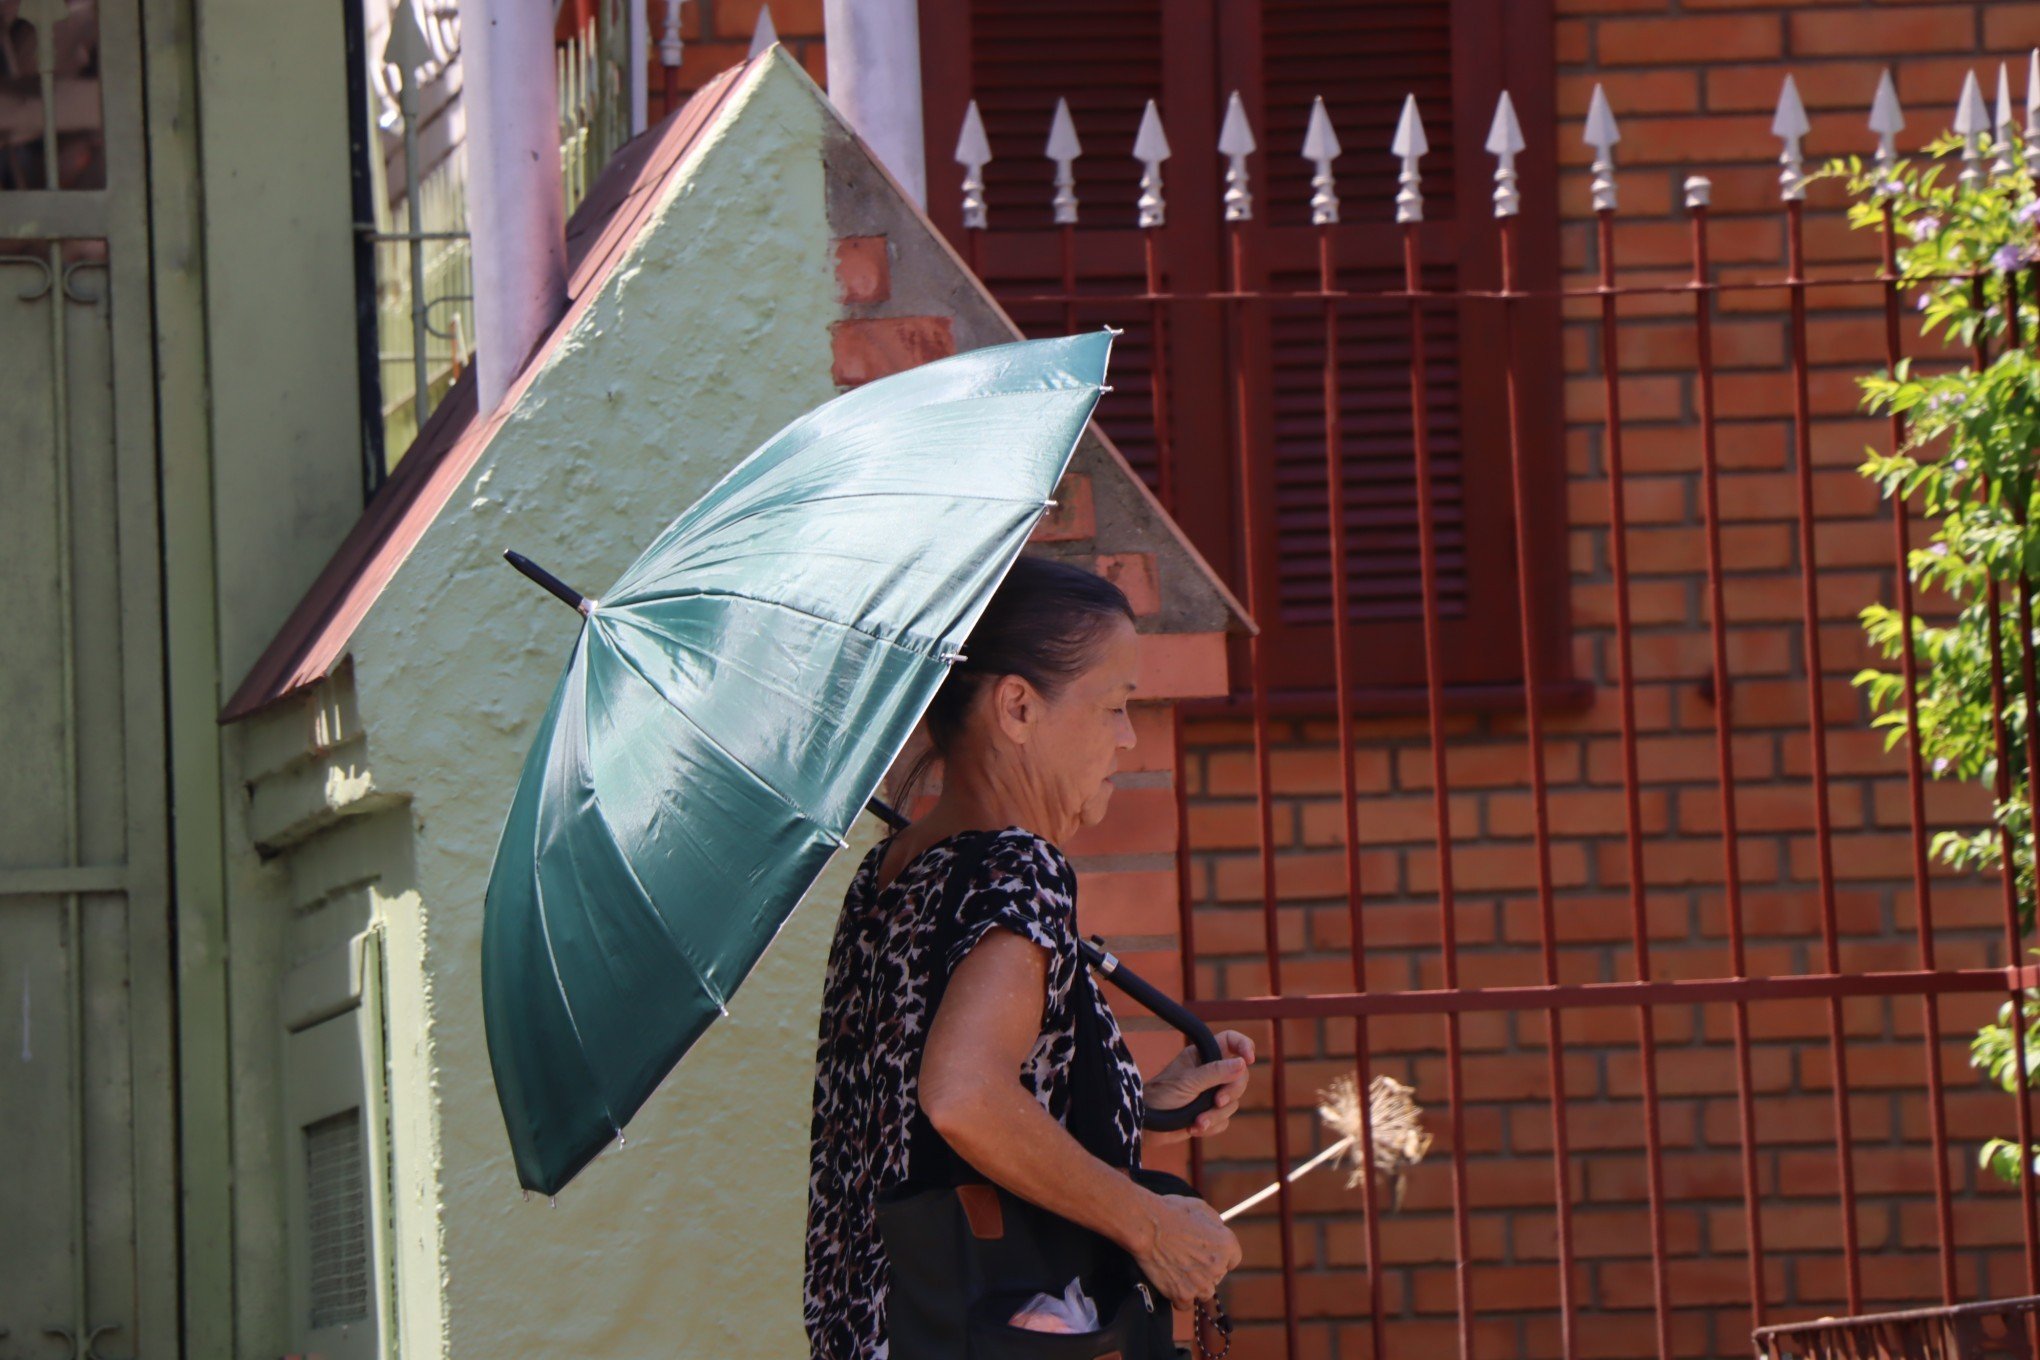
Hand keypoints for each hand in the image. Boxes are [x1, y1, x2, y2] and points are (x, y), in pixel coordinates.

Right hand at [1131, 1193, 1240, 1307]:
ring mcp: (1201, 1284)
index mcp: (1227, 1244)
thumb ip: (1215, 1224)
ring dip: (1194, 1286)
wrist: (1146, 1226)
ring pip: (1204, 1292)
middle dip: (1204, 1270)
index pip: (1233, 1260)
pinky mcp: (1183, 1295)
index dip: (1219, 1257)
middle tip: (1185, 1260)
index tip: (1207, 1256)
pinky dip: (1177, 1296)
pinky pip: (1185, 1303)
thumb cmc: (1170, 1212)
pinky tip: (1169, 1282)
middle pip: (1217, 1276)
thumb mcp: (1201, 1209)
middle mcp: (1218, 1267)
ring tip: (1177, 1271)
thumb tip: (1218, 1232)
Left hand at [1143, 1030, 1254, 1143]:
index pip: (1230, 1041)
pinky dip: (1211, 1126)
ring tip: (1196, 1122)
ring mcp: (1210, 1094)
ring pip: (1232, 1103)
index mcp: (1202, 1056)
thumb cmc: (1160, 1096)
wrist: (1147, 1125)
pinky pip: (1224, 1121)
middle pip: (1239, 1077)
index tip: (1248, 1059)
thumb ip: (1215, 1073)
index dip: (1243, 1045)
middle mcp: (1210, 1073)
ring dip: (1215, 1115)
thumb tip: (1242, 1064)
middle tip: (1217, 1101)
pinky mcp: (1209, 1114)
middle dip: (1230, 1092)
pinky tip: (1194, 1127)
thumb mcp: (1188, 1082)